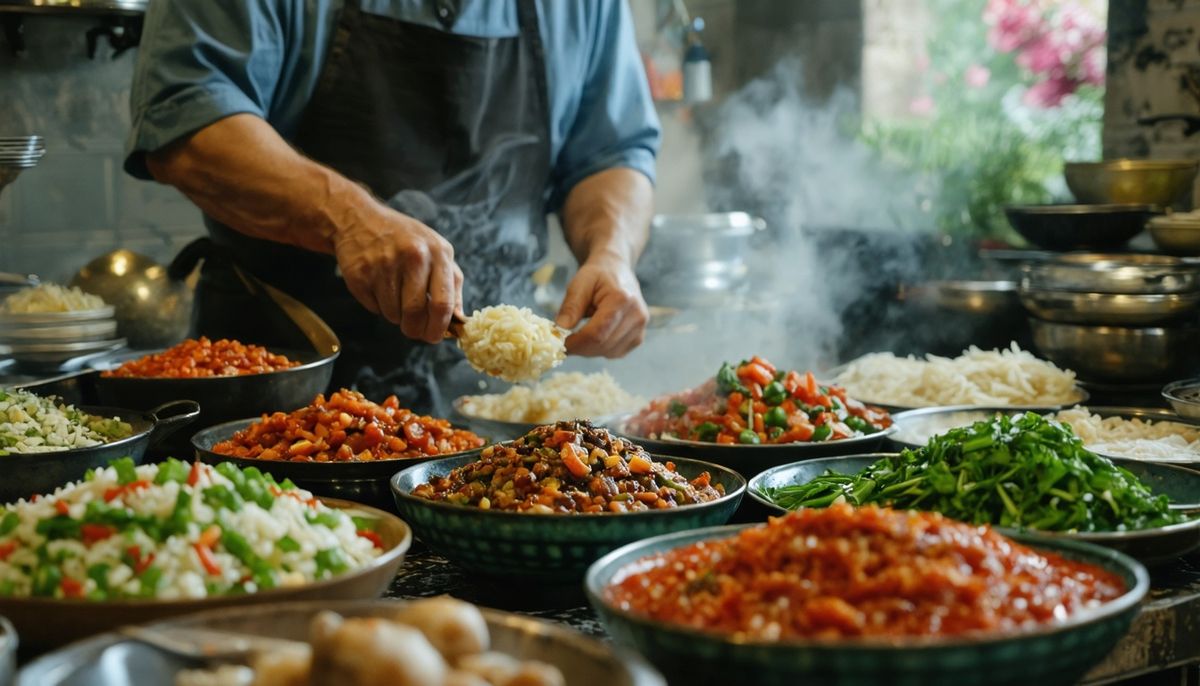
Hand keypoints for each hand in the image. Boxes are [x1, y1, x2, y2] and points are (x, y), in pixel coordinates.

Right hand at [333, 206, 463, 343]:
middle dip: (416, 330)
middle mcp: (413, 256)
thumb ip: (452, 284)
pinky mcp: (360, 274)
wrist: (360, 220)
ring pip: (394, 314)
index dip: (439, 327)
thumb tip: (459, 321)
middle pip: (416, 313)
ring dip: (396, 316)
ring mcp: (384, 264)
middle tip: (414, 332)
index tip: (435, 337)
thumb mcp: (437, 251)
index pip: (443, 302)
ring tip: (394, 296)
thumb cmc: (405, 240)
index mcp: (438, 252)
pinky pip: (374, 308)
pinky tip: (378, 287)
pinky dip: (378, 307)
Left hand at [556, 254, 648, 357]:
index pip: (597, 333)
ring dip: (589, 349)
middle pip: (603, 345)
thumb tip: (559, 330)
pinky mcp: (638, 338)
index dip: (576, 343)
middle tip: (563, 342)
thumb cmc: (597, 275)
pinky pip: (614, 353)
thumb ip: (570, 306)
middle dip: (580, 348)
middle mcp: (637, 316)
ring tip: (580, 333)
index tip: (558, 344)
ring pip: (608, 352)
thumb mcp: (579, 283)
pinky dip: (600, 349)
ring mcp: (640, 329)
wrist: (618, 270)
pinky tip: (594, 334)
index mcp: (622, 300)